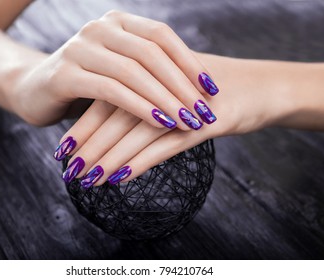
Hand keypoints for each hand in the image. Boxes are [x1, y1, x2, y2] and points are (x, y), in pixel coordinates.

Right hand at [9, 10, 218, 128]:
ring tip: (189, 121)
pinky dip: (140, 107)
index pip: (161, 36)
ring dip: (166, 99)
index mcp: (117, 22)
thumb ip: (149, 71)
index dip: (189, 62)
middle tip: (205, 111)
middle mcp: (98, 28)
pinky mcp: (66, 74)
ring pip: (134, 72)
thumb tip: (196, 89)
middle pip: (151, 53)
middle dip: (182, 85)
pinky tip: (161, 123)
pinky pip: (112, 90)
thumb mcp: (120, 72)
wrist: (34, 89)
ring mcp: (80, 48)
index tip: (211, 88)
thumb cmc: (86, 84)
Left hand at [56, 54, 287, 186]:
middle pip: (116, 117)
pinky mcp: (205, 123)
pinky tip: (120, 178)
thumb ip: (146, 99)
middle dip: (89, 146)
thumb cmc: (212, 91)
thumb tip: (114, 125)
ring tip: (88, 180)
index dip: (83, 127)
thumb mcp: (176, 89)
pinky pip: (166, 145)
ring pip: (136, 133)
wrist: (261, 87)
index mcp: (150, 72)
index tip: (63, 150)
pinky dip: (140, 162)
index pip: (107, 101)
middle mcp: (162, 85)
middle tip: (69, 171)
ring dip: (109, 158)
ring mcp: (183, 104)